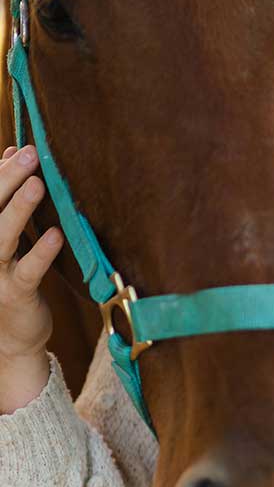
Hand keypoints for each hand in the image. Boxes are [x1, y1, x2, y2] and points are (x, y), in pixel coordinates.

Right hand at [0, 144, 63, 362]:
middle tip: (30, 154)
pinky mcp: (14, 295)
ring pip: (1, 238)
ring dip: (19, 210)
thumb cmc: (10, 276)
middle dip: (6, 180)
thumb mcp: (5, 235)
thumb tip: (11, 151)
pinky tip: (56, 235)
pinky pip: (28, 272)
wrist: (11, 337)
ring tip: (37, 184)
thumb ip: (5, 198)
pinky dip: (40, 253)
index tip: (20, 148)